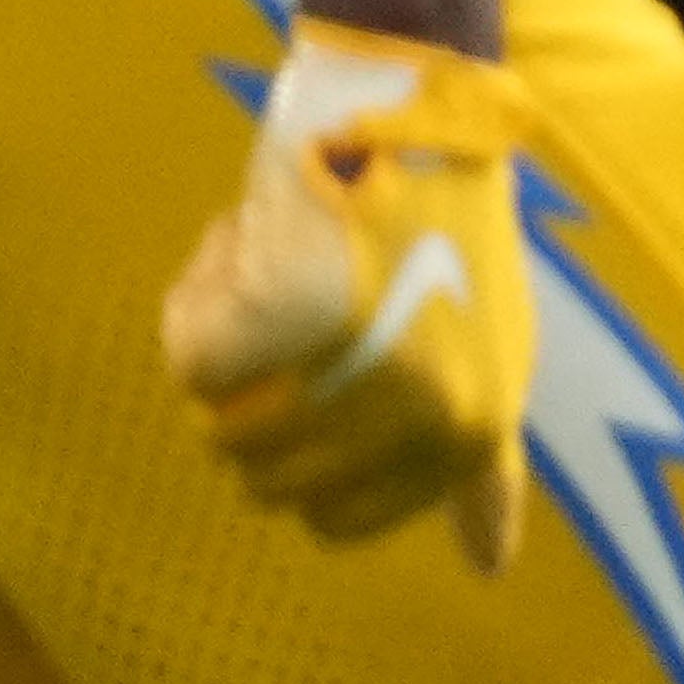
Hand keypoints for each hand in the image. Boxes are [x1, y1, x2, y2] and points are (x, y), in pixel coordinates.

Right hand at [162, 20, 533, 566]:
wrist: (411, 115)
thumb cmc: (443, 231)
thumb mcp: (493, 362)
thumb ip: (482, 472)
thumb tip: (492, 569)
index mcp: (471, 436)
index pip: (339, 522)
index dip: (300, 462)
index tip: (306, 390)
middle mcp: (422, 418)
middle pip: (265, 478)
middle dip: (252, 400)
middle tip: (287, 311)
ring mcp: (352, 371)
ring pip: (217, 423)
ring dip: (223, 344)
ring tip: (267, 273)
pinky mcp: (284, 320)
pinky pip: (190, 360)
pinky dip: (197, 301)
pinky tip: (241, 245)